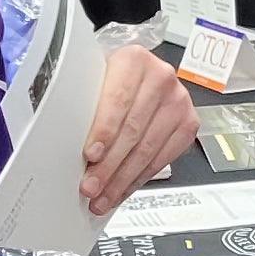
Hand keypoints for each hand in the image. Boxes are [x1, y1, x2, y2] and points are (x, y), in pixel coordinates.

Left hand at [78, 42, 201, 214]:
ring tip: (103, 196)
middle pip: (133, 129)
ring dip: (122, 179)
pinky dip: (138, 179)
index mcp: (135, 60)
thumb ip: (86, 103)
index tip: (91, 154)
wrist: (142, 76)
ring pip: (147, 149)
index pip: (118, 100)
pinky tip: (122, 189)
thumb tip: (66, 145)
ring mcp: (178, 101)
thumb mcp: (97, 79)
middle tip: (91, 185)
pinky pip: (162, 159)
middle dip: (109, 164)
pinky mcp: (188, 123)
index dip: (104, 131)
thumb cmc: (114, 80)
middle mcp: (161, 77)